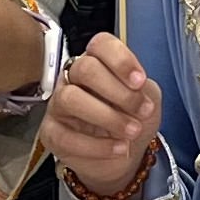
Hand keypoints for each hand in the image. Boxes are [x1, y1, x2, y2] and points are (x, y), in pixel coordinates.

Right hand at [43, 34, 161, 197]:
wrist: (125, 154)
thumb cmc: (133, 118)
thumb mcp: (147, 98)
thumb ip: (143, 89)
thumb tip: (135, 92)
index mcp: (98, 61)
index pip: (100, 44)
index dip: (120, 60)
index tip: (140, 81)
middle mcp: (73, 78)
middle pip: (85, 69)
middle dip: (118, 91)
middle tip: (142, 111)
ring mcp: (58, 104)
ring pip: (71, 99)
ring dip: (108, 117)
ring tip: (132, 131)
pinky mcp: (51, 133)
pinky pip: (66, 137)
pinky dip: (98, 145)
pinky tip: (119, 148)